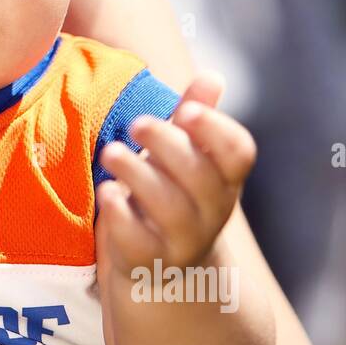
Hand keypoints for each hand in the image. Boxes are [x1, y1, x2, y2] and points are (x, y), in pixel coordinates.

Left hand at [95, 72, 256, 277]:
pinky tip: (106, 192)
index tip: (187, 110)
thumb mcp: (186, 156)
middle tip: (137, 122)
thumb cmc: (172, 194)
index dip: (217, 131)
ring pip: (171, 210)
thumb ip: (194, 119)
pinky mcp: (149, 261)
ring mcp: (183, 241)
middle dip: (169, 146)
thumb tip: (212, 76)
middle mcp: (212, 212)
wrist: (163, 267)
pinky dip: (121, 217)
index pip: (239, 153)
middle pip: (202, 178)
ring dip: (139, 176)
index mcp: (224, 179)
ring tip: (110, 151)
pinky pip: (140, 243)